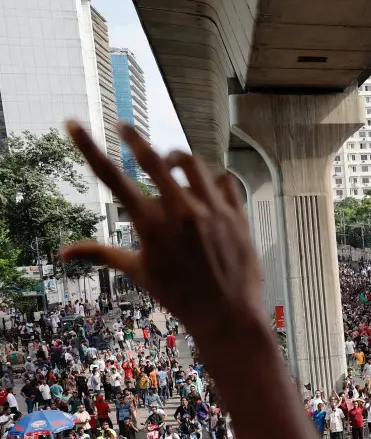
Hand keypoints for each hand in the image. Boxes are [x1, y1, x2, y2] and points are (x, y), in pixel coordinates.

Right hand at [61, 122, 262, 339]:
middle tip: (124, 128)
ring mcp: (212, 211)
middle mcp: (181, 212)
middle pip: (152, 158)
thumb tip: (64, 252)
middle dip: (134, 138)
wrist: (226, 314)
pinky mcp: (237, 215)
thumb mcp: (139, 272)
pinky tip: (207, 188)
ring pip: (193, 163)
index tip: (73, 124)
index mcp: (150, 223)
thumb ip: (102, 254)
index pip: (111, 177)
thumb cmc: (178, 295)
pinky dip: (213, 180)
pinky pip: (225, 182)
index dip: (88, 146)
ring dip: (177, 159)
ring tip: (171, 165)